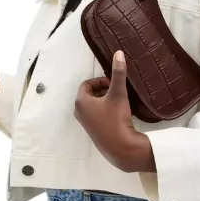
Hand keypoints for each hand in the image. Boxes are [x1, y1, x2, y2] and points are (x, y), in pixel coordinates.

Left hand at [74, 50, 154, 172]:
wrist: (120, 147)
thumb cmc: (116, 119)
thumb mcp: (118, 93)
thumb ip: (118, 73)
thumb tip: (118, 53)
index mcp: (80, 101)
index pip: (87, 84)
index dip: (101, 81)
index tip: (113, 83)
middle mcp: (79, 112)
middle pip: (90, 94)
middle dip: (103, 90)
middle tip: (117, 91)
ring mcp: (85, 123)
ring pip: (94, 105)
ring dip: (105, 101)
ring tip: (119, 102)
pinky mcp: (93, 132)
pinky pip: (97, 115)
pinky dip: (106, 111)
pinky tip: (119, 114)